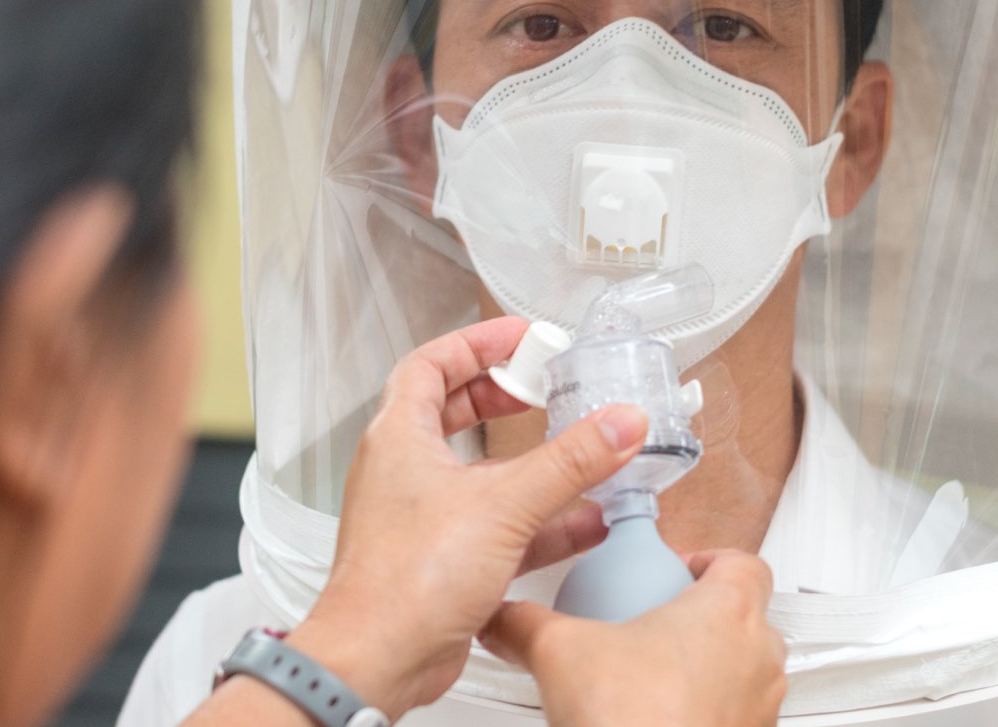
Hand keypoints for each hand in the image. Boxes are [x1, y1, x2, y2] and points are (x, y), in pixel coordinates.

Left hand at [288, 317, 648, 720]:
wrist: (378, 659)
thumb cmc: (405, 579)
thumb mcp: (503, 504)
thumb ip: (569, 462)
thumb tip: (618, 423)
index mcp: (399, 437)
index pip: (430, 364)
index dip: (476, 343)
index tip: (520, 338)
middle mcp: (405, 471)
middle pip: (451, 411)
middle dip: (500, 396)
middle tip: (541, 387)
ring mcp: (423, 515)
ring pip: (480, 472)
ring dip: (529, 462)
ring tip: (575, 449)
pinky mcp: (443, 558)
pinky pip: (496, 523)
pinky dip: (538, 518)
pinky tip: (583, 521)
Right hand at [479, 550, 786, 726]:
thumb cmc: (634, 722)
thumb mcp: (559, 651)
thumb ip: (526, 623)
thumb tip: (504, 617)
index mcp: (728, 612)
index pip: (742, 561)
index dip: (706, 557)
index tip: (670, 567)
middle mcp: (758, 658)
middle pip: (746, 614)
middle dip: (700, 613)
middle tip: (653, 619)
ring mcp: (760, 709)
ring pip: (744, 668)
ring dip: (707, 664)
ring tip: (650, 673)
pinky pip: (734, 713)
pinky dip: (704, 708)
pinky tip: (655, 716)